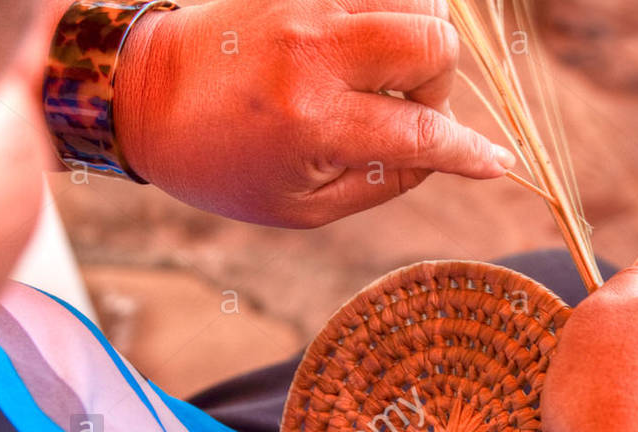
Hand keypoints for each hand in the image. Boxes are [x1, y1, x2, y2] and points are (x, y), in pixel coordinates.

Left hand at [114, 0, 514, 226]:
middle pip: (433, 44)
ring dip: (418, 37)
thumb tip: (443, 155)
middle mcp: (313, 54)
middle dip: (438, 83)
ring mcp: (304, 6)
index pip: (422, 132)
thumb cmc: (223, 165)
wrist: (144, 95)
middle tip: (406, 106)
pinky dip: (390, 7)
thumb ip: (381, 183)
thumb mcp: (301, 206)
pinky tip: (371, 37)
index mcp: (314, 122)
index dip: (469, 152)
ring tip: (386, 68)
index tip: (494, 162)